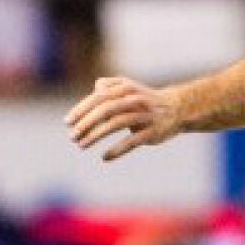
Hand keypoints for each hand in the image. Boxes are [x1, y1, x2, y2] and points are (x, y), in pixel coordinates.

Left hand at [66, 76, 183, 159]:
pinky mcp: (153, 131)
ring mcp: (145, 115)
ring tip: (81, 145)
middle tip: (72, 137)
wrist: (176, 108)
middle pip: (105, 109)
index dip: (81, 110)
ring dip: (96, 135)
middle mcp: (135, 98)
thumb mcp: (127, 88)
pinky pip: (132, 141)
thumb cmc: (143, 100)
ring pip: (116, 124)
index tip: (67, 122)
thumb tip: (94, 90)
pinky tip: (104, 157)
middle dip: (86, 123)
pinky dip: (117, 149)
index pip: (98, 98)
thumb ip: (108, 87)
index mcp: (125, 87)